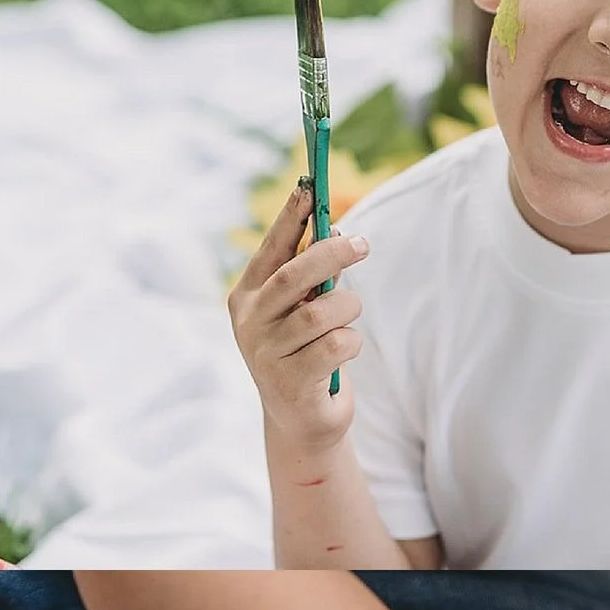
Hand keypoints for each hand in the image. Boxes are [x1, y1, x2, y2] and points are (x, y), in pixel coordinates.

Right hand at [229, 179, 366, 454]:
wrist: (299, 421)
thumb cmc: (304, 354)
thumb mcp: (302, 311)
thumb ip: (312, 279)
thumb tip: (336, 237)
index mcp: (247, 296)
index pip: (270, 249)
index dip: (290, 217)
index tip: (310, 188)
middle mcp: (250, 323)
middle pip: (295, 275)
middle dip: (332, 253)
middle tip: (362, 244)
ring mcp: (266, 354)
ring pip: (322, 313)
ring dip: (348, 309)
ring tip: (349, 316)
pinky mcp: (291, 382)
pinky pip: (336, 345)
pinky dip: (350, 343)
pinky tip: (343, 352)